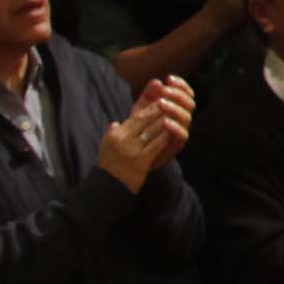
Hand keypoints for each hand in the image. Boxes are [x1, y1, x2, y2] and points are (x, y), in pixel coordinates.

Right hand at [95, 75, 194, 189]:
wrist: (108, 185)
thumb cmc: (109, 164)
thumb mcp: (106, 145)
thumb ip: (112, 132)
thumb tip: (116, 123)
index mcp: (117, 133)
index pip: (136, 115)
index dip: (150, 105)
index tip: (161, 98)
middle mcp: (123, 139)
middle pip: (145, 119)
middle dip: (160, 109)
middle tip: (172, 102)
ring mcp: (132, 150)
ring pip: (153, 130)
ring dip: (166, 121)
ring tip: (176, 114)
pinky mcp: (141, 160)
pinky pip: (157, 145)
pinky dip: (166, 137)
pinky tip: (174, 132)